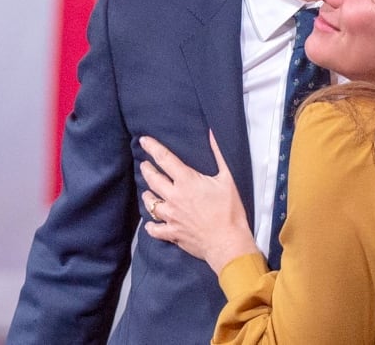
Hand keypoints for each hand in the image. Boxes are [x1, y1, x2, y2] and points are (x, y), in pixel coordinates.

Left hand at [139, 131, 257, 274]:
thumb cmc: (230, 210)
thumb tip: (212, 133)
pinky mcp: (172, 232)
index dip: (153, 148)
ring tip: (147, 191)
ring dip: (147, 195)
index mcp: (187, 181)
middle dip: (147, 169)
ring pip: (150, 203)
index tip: (144, 141)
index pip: (165, 159)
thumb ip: (218, 154)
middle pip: (153, 179)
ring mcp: (170, 216)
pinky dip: (151, 225)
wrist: (227, 241)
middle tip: (144, 164)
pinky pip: (154, 229)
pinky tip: (150, 223)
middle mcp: (174, 197)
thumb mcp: (228, 178)